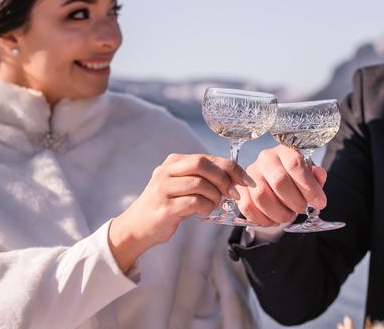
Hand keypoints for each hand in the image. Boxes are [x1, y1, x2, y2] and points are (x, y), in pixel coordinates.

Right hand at [109, 153, 247, 271]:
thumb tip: (235, 178)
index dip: (231, 167)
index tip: (246, 180)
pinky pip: (194, 203)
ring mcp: (163, 189)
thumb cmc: (168, 204)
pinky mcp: (164, 208)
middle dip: (224, 178)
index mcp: (174, 162)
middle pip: (202, 164)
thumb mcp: (182, 184)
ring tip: (215, 204)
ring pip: (200, 184)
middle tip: (233, 193)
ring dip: (215, 196)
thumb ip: (203, 177)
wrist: (137, 226)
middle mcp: (166, 171)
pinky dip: (206, 207)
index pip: (208, 157)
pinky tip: (205, 211)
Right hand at [236, 144, 326, 225]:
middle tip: (302, 210)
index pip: (295, 164)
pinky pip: (247, 207)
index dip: (309, 187)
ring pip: (262, 196)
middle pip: (279, 181)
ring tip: (288, 216)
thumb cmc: (293, 177)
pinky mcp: (239, 188)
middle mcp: (266, 158)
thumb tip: (319, 174)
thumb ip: (315, 176)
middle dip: (295, 201)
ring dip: (279, 213)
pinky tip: (273, 220)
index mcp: (285, 151)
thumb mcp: (308, 174)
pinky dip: (263, 219)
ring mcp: (250, 173)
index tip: (320, 203)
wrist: (271, 181)